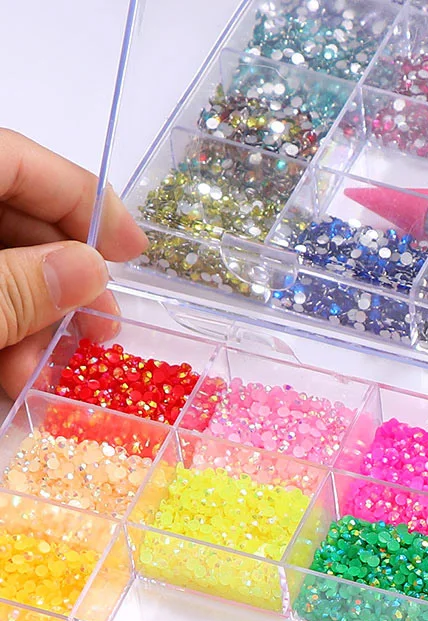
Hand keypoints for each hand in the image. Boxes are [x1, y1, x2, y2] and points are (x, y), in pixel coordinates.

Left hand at [0, 129, 147, 398]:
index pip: (19, 160)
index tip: (132, 252)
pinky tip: (11, 371)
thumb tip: (88, 270)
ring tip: (42, 370)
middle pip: (9, 213)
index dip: (85, 200)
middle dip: (61, 278)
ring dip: (30, 318)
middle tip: (101, 328)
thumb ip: (14, 286)